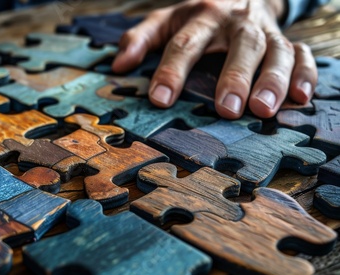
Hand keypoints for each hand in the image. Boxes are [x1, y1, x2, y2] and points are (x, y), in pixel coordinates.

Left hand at [112, 0, 317, 118]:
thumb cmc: (197, 17)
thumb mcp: (167, 20)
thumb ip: (141, 39)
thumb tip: (117, 67)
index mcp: (202, 15)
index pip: (185, 43)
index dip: (172, 71)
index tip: (161, 99)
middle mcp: (237, 21)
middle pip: (240, 45)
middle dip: (234, 77)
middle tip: (227, 110)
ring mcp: (265, 31)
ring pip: (276, 51)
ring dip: (273, 80)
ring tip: (264, 110)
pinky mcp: (286, 40)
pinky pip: (302, 54)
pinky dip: (306, 75)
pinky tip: (301, 99)